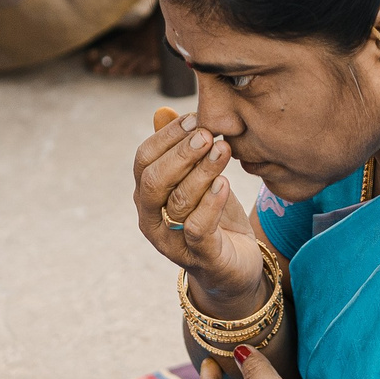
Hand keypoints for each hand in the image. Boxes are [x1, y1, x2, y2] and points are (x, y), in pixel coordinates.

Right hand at [135, 108, 261, 306]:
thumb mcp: (197, 178)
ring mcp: (172, 242)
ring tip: (223, 150)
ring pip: (178, 202)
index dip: (167, 136)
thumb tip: (162, 112)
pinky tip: (225, 183)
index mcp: (147, 195)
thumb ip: (180, 149)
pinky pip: (198, 228)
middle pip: (154, 181)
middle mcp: (151, 219)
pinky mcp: (199, 257)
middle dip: (180, 153)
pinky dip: (211, 203)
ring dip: (202, 172)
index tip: (194, 117)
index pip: (144, 159)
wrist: (234, 266)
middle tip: (207, 133)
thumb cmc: (213, 216)